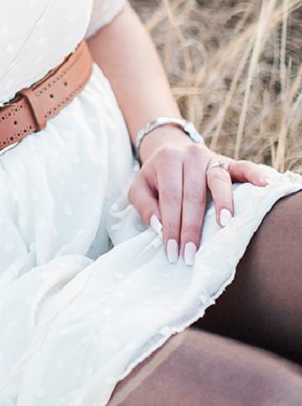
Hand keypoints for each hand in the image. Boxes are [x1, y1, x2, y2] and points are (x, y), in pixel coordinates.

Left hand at [129, 135, 270, 263]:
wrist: (171, 150)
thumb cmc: (156, 177)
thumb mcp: (139, 188)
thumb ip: (144, 206)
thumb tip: (159, 225)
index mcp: (167, 160)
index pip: (170, 198)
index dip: (171, 227)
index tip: (173, 252)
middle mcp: (191, 155)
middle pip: (194, 195)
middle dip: (192, 228)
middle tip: (191, 255)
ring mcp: (212, 158)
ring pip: (219, 181)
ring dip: (223, 204)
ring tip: (225, 224)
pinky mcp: (229, 161)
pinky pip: (244, 167)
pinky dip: (255, 174)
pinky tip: (264, 185)